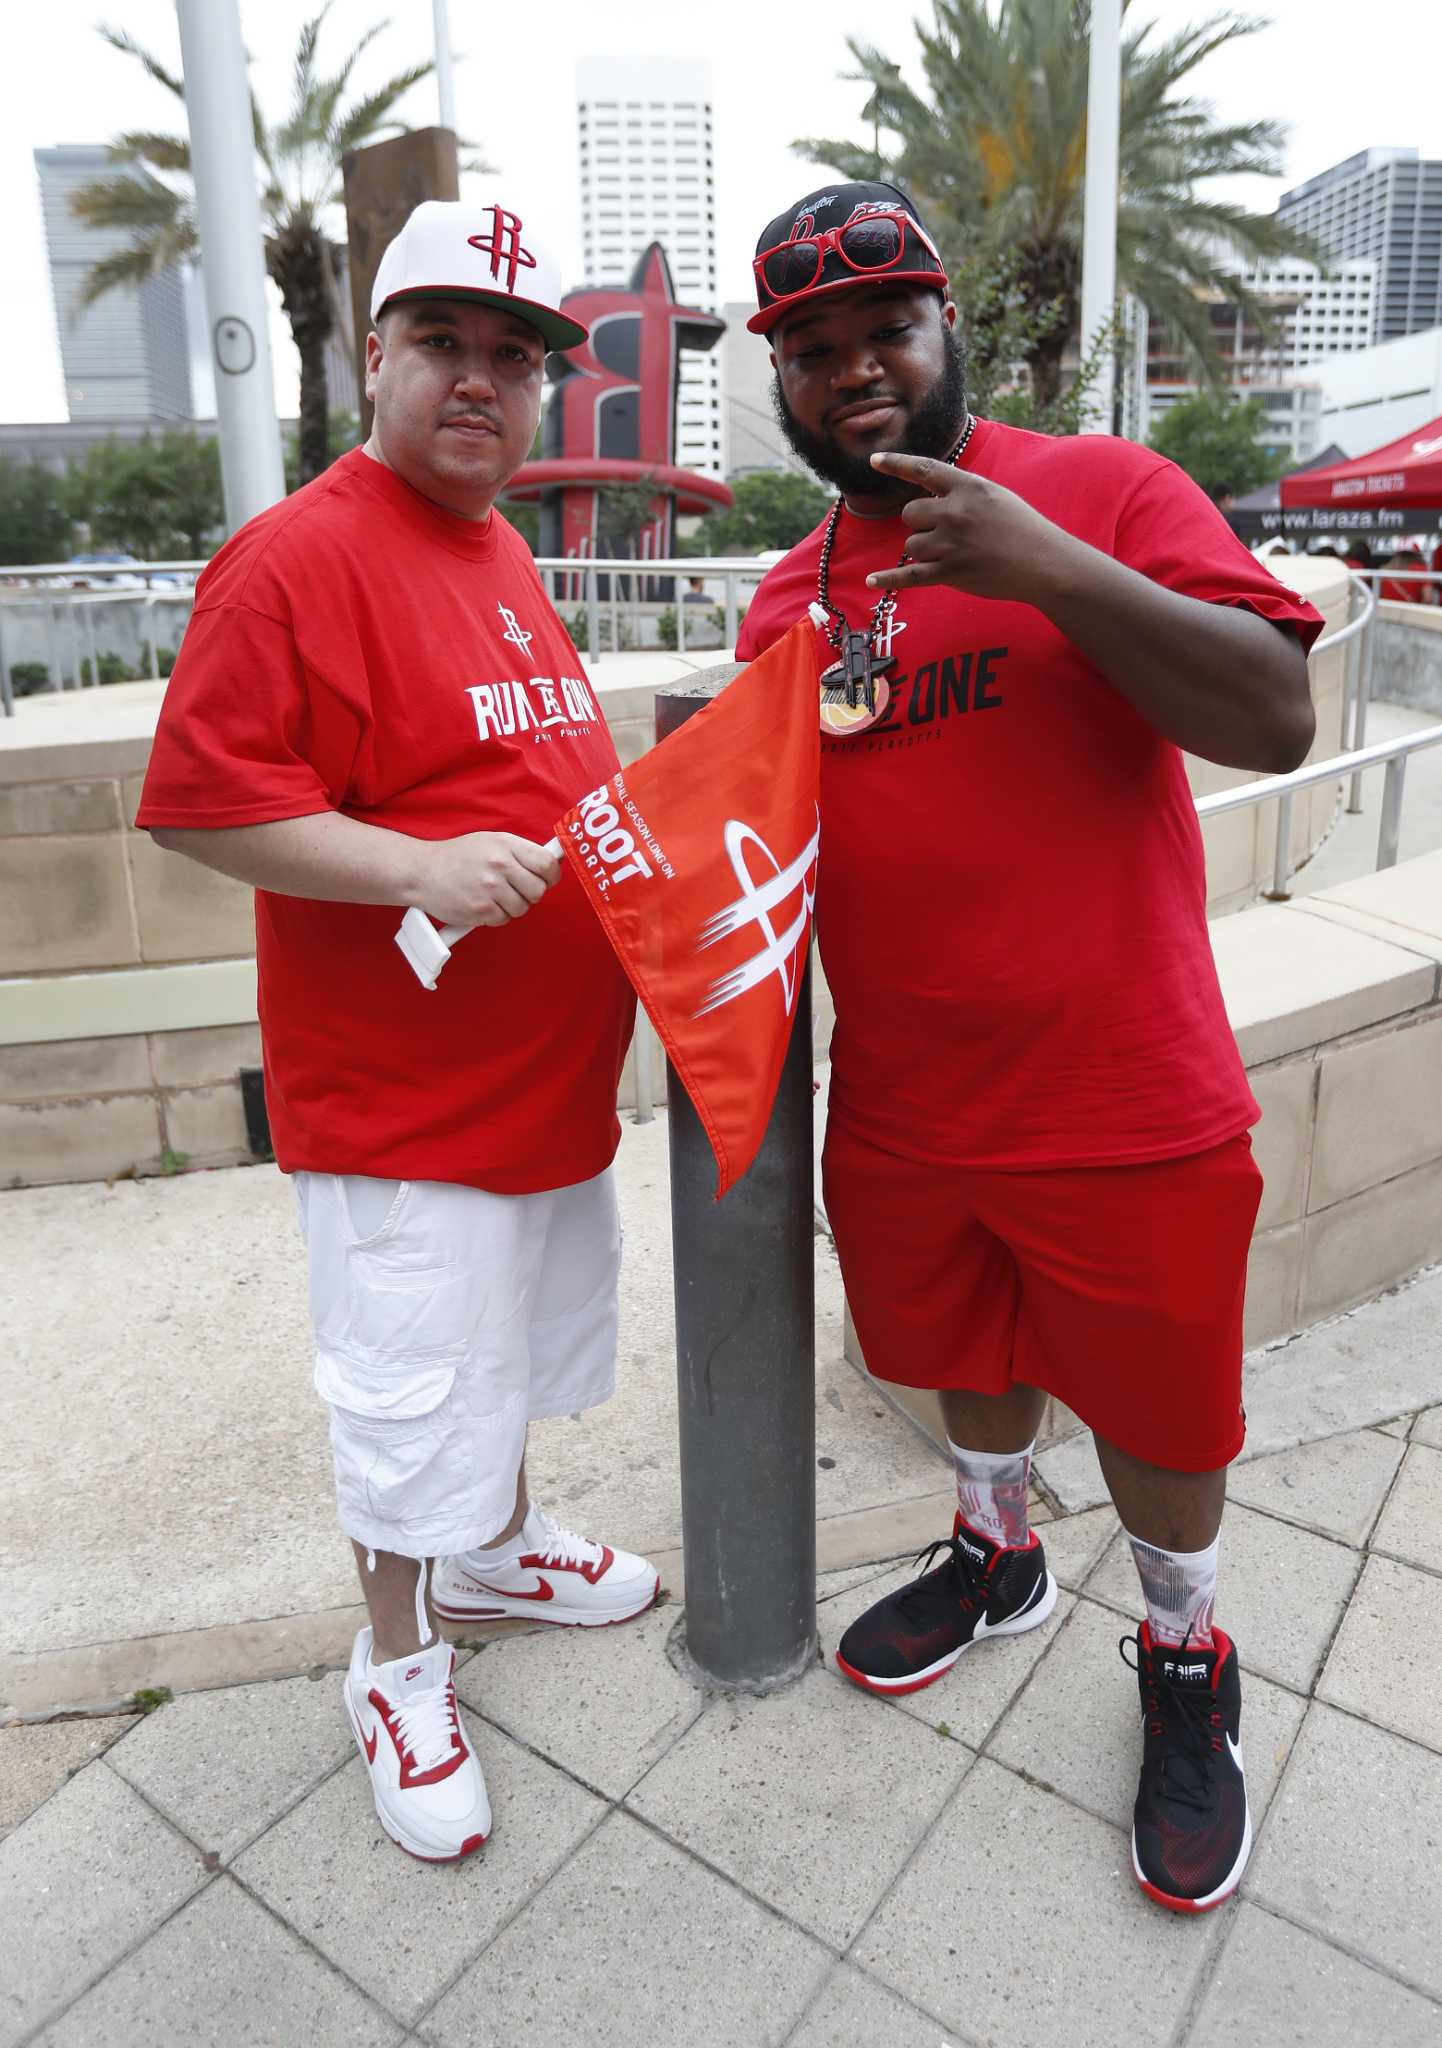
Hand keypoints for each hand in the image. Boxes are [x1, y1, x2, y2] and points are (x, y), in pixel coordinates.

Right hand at [418, 831, 559, 927]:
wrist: (422, 872)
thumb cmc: (459, 857)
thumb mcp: (490, 842)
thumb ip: (519, 852)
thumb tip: (552, 863)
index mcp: (506, 845)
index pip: (546, 864)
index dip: (551, 875)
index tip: (547, 879)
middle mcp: (500, 865)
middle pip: (538, 890)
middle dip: (530, 894)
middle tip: (514, 890)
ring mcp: (490, 888)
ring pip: (522, 908)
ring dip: (512, 906)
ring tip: (493, 896)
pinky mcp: (480, 910)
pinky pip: (504, 919)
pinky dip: (496, 916)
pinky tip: (482, 904)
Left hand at [863, 451, 1079, 605]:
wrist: (1044, 563)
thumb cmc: (1022, 529)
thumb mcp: (995, 496)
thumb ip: (963, 492)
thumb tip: (931, 495)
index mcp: (969, 487)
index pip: (924, 470)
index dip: (896, 464)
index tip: (874, 461)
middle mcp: (956, 512)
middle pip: (909, 514)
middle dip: (919, 524)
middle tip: (944, 533)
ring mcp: (951, 543)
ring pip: (911, 545)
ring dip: (924, 550)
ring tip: (954, 554)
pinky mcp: (950, 572)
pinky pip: (909, 576)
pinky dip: (889, 579)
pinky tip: (871, 581)